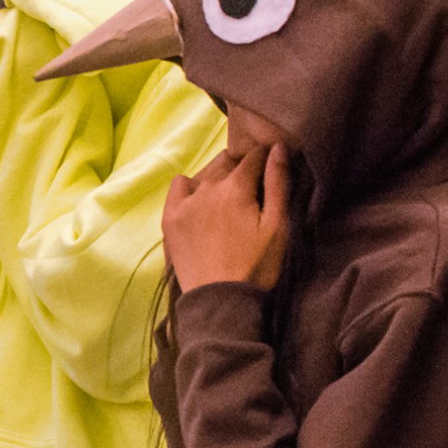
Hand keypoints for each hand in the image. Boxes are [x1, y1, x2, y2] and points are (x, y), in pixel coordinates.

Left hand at [162, 143, 289, 292]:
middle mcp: (208, 187)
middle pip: (228, 162)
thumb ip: (278, 184)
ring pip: (205, 173)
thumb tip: (277, 147)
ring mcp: (185, 201)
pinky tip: (200, 200)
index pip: (254, 157)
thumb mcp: (278, 227)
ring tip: (228, 198)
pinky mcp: (170, 217)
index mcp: (236, 187)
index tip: (270, 167)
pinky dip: (190, 186)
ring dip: (218, 176)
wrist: (219, 300)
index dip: (265, 158)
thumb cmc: (256, 266)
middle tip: (251, 189)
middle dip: (242, 167)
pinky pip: (179, 186)